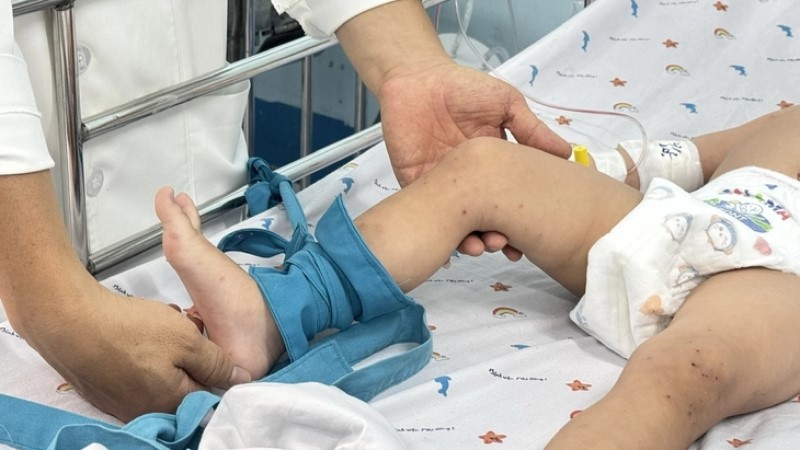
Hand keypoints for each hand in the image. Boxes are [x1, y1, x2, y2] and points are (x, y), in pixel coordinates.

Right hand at [19, 285, 249, 421]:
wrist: (69, 321)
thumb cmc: (128, 330)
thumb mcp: (187, 340)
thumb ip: (216, 364)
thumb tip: (241, 380)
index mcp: (173, 403)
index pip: (211, 392)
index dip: (216, 364)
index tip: (207, 342)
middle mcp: (148, 411)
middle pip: (185, 385)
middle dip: (189, 357)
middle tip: (183, 328)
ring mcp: (122, 404)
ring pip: (162, 377)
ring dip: (167, 354)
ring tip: (159, 328)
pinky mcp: (104, 391)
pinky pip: (137, 375)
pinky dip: (143, 355)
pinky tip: (137, 335)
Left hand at [378, 61, 570, 258]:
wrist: (417, 77)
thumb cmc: (462, 86)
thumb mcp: (507, 104)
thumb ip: (532, 130)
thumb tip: (567, 153)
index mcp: (491, 164)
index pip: (508, 198)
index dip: (521, 218)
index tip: (533, 234)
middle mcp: (467, 178)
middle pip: (485, 217)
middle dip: (498, 237)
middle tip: (508, 247)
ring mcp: (441, 183)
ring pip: (458, 222)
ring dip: (472, 239)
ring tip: (484, 246)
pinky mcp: (415, 182)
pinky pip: (427, 212)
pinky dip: (440, 229)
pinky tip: (455, 241)